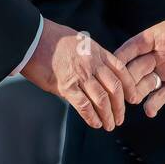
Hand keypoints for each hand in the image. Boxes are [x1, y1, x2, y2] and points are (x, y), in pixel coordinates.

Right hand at [20, 18, 157, 129]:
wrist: (31, 38)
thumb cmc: (50, 39)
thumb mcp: (77, 42)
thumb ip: (88, 58)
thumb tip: (92, 76)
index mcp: (96, 51)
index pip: (121, 71)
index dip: (129, 87)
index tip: (133, 99)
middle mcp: (92, 63)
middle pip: (114, 88)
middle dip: (120, 106)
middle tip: (120, 118)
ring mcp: (80, 74)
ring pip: (102, 99)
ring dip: (108, 115)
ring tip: (109, 125)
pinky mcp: (66, 85)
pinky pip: (84, 105)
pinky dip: (92, 117)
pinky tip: (95, 123)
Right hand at [115, 11, 164, 117]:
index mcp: (160, 35)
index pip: (137, 44)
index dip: (125, 52)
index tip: (113, 62)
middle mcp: (157, 53)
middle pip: (135, 65)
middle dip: (126, 76)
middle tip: (119, 87)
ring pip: (144, 82)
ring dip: (136, 91)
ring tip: (132, 100)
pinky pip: (160, 95)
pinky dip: (154, 103)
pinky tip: (150, 111)